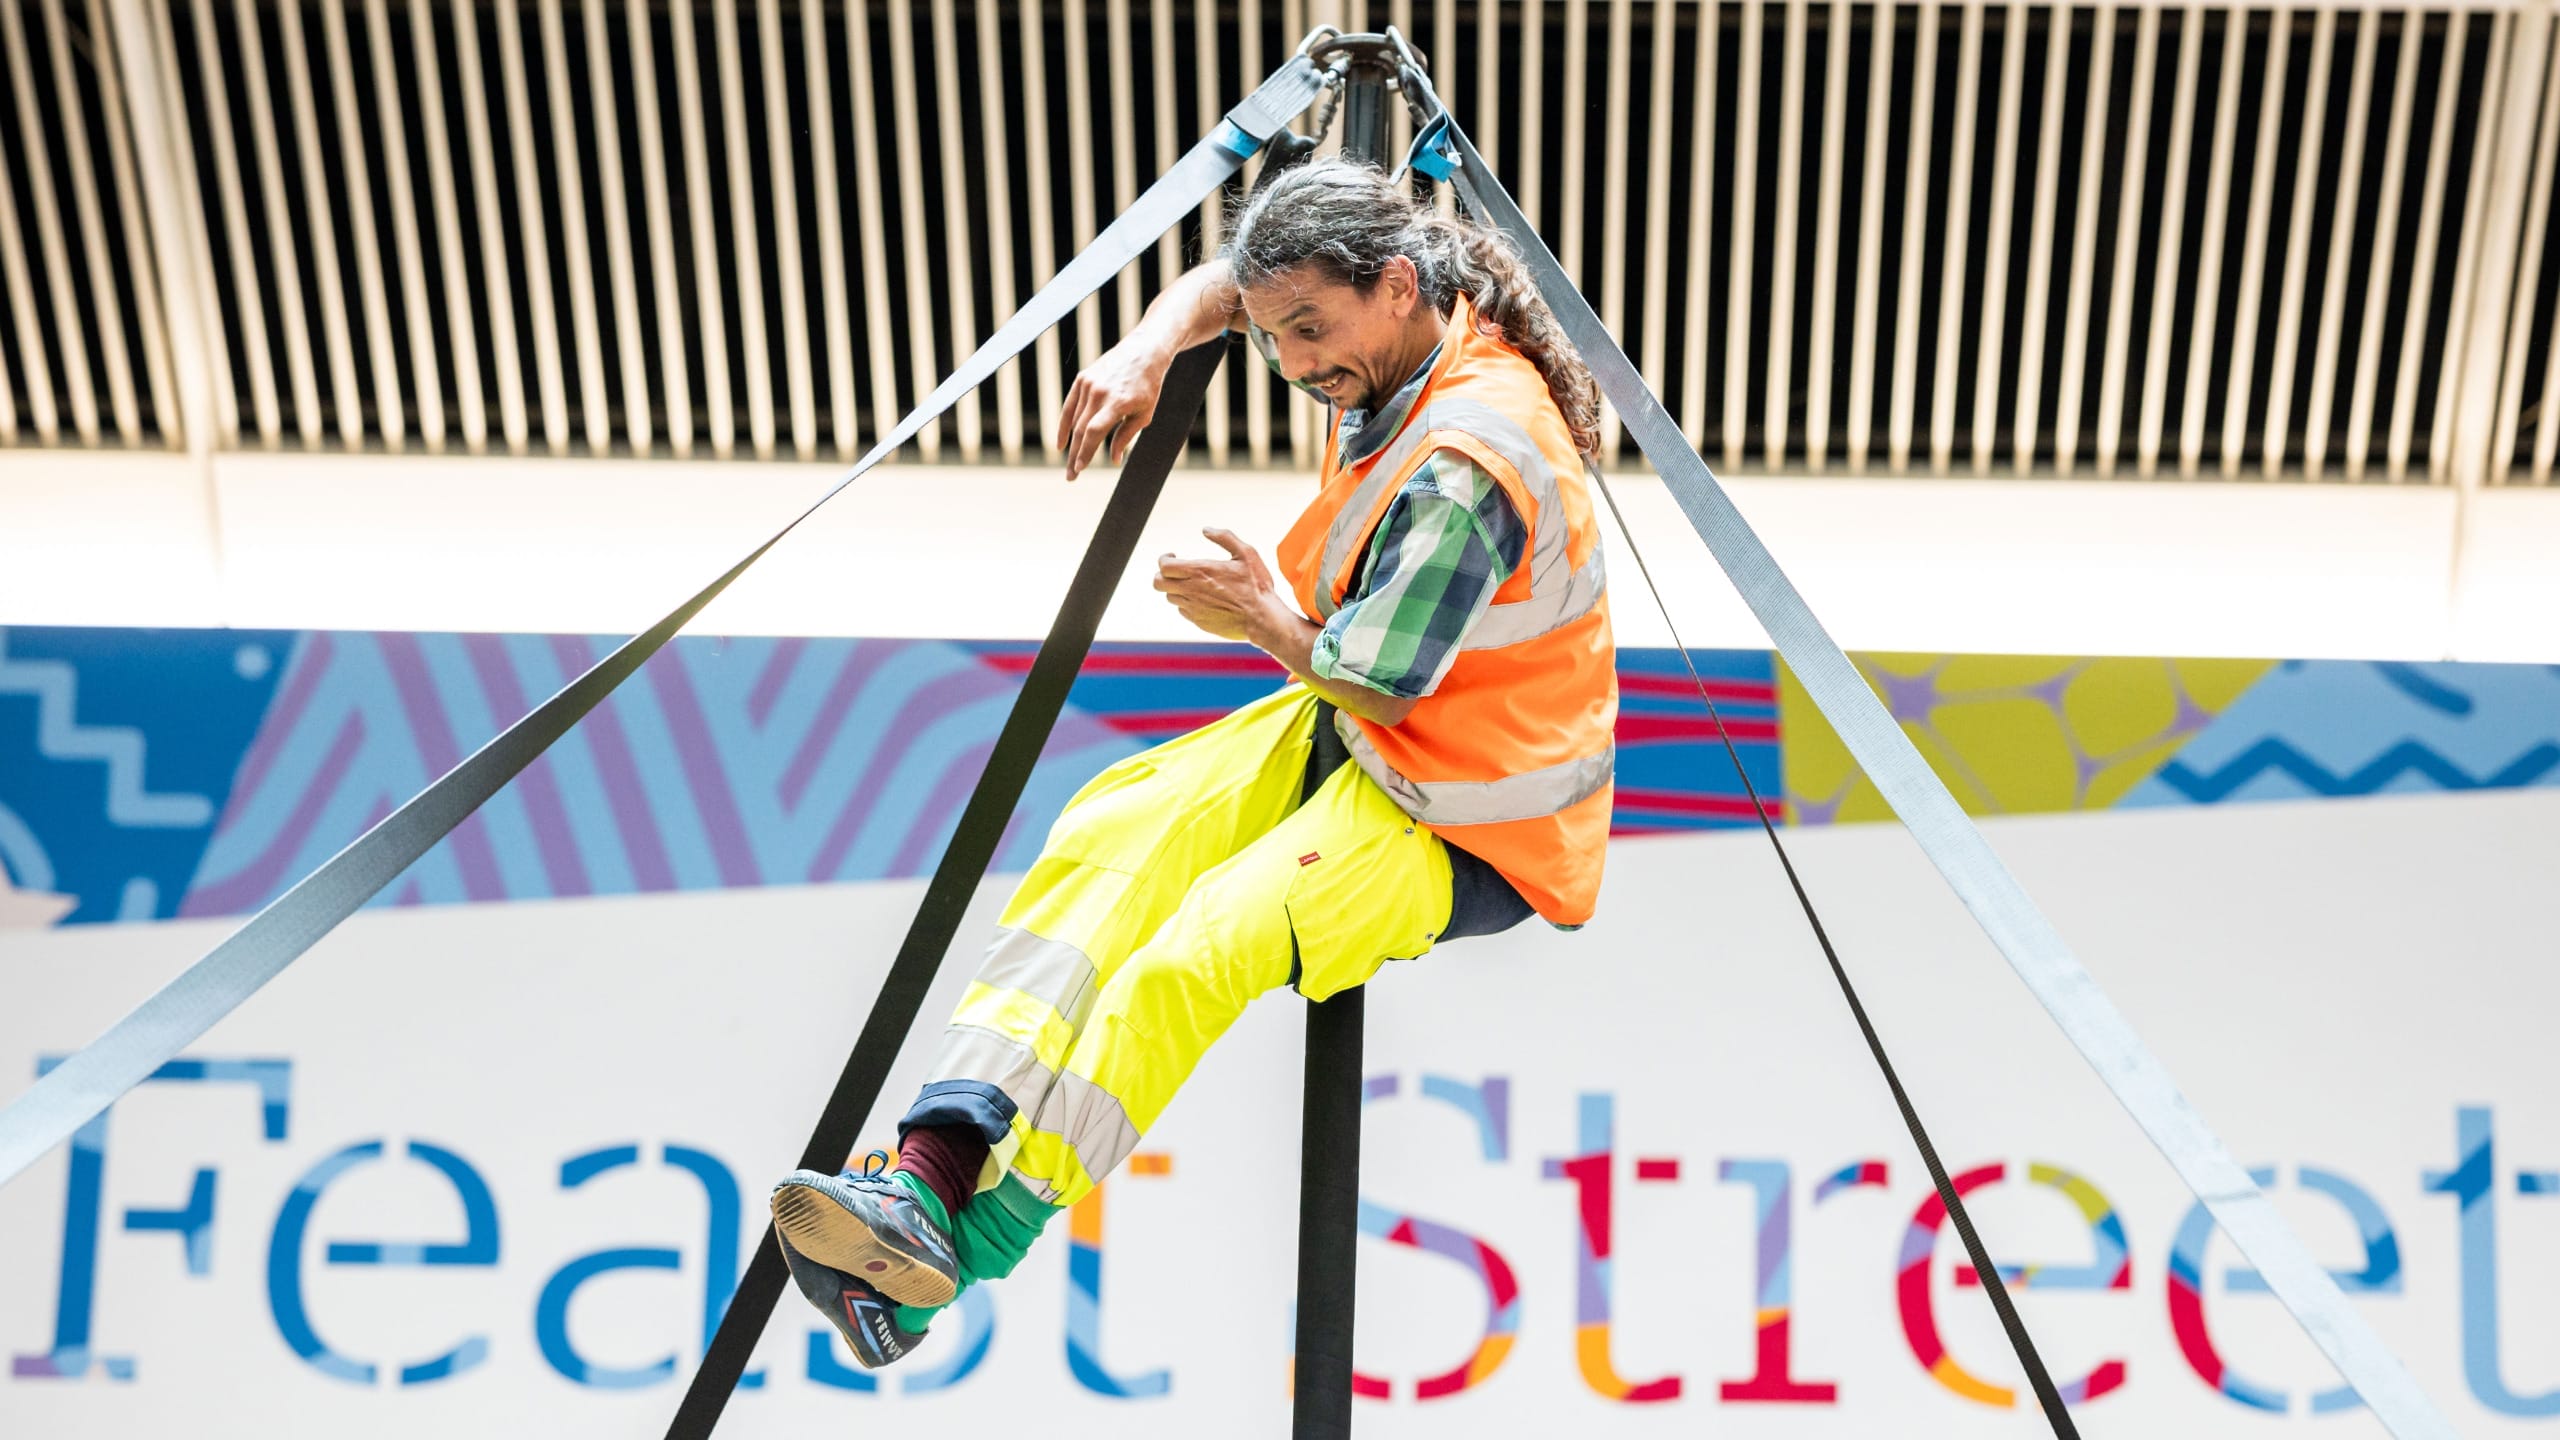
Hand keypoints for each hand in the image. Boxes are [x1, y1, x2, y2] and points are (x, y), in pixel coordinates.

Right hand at [1059, 336, 1172, 481]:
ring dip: (1070, 445)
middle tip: (1071, 477)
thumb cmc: (1148, 386)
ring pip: (1074, 420)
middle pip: (1080, 430)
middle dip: (1075, 456)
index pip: (1094, 432)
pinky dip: (1064, 425)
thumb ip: (1126, 436)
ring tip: (1070, 464)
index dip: (1085, 452)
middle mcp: (1099, 393)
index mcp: (1117, 402)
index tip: (1080, 469)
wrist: (1144, 352)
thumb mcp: (1144, 414)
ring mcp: (1088, 384)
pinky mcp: (1082, 379)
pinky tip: (1062, 444)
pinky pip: (1069, 406)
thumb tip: (1113, 460)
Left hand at [1153, 529, 1285, 642]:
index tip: (1173, 556)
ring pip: (1170, 597)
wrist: (1262, 619)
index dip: (1164, 559)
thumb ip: (1225, 538)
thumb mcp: (1246, 554)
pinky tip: (1203, 598)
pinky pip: (1183, 610)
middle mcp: (1191, 590)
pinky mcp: (1198, 622)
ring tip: (1193, 584)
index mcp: (1199, 571)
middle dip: (1162, 574)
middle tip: (1175, 570)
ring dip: (1176, 589)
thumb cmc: (1256, 586)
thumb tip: (1206, 530)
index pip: (1164, 566)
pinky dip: (1187, 603)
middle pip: (1158, 583)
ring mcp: (1193, 608)